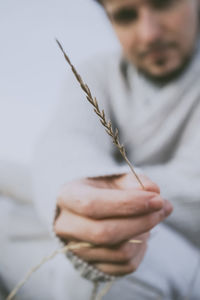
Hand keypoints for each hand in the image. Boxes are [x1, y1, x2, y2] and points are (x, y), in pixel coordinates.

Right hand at [54, 173, 172, 275]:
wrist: (84, 208)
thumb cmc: (101, 189)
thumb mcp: (114, 177)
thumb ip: (133, 181)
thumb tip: (153, 191)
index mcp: (67, 197)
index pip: (92, 204)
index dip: (128, 203)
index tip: (156, 199)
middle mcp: (65, 226)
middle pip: (104, 233)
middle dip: (141, 221)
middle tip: (162, 208)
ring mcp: (75, 249)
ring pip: (118, 252)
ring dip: (143, 235)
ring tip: (150, 218)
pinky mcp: (90, 266)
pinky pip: (124, 266)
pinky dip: (141, 249)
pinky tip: (141, 233)